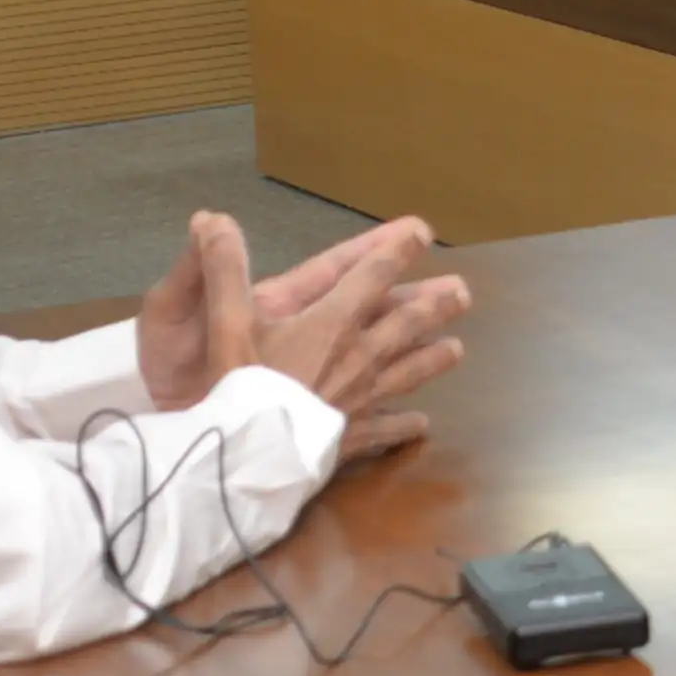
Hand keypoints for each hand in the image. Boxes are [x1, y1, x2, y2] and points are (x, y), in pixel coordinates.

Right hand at [138, 209, 470, 440]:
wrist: (248, 457)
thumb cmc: (240, 387)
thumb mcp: (225, 322)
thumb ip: (222, 267)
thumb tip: (213, 217)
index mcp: (332, 322)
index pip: (372, 275)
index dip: (396, 251)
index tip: (423, 233)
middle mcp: (358, 356)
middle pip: (406, 323)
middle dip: (434, 304)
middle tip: (462, 292)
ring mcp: (362, 398)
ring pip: (408, 373)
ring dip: (434, 358)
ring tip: (458, 349)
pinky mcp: (354, 437)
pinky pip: (387, 430)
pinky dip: (404, 426)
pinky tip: (421, 425)